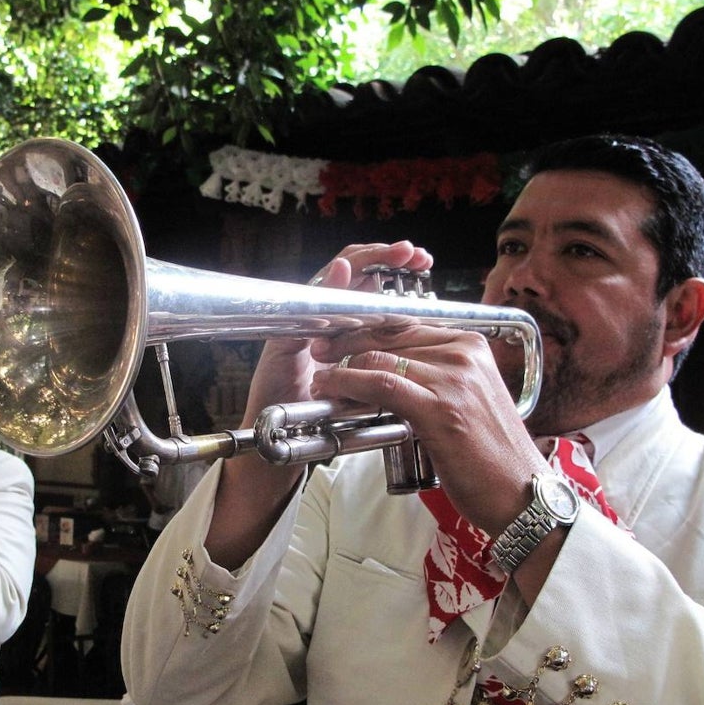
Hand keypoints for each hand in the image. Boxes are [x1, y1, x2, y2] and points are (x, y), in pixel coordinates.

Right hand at [206, 241, 432, 567]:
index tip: (423, 261)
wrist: (278, 453)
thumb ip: (383, 364)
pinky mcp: (279, 343)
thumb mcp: (364, 387)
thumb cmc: (319, 421)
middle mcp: (315, 320)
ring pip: (325, 281)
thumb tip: (425, 344)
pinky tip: (341, 273)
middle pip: (347, 269)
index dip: (392, 265)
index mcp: (339, 326)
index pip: (366, 281)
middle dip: (381, 254)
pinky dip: (322, 290)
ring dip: (358, 262)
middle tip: (412, 251)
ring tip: (388, 254)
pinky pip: (299, 310)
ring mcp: (295, 328)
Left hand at [307, 323, 548, 537]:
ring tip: (325, 380)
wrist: (520, 493)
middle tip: (322, 353)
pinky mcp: (439, 409)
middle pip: (390, 336)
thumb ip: (434, 377)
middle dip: (348, 342)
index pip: (407, 324)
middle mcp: (465, 354)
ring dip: (343, 368)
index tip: (341, 337)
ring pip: (380, 358)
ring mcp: (454, 379)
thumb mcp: (466, 400)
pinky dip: (349, 384)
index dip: (368, 329)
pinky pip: (382, 384)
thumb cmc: (492, 455)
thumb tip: (388, 369)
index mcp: (472, 346)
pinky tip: (333, 389)